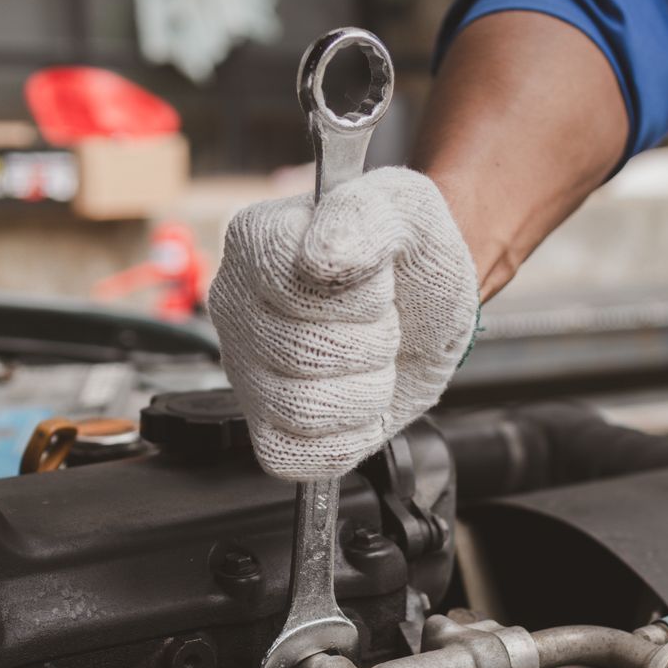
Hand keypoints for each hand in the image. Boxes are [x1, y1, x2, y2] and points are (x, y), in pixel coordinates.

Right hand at [210, 167, 478, 480]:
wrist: (432, 306)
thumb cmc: (408, 256)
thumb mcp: (406, 210)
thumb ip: (366, 215)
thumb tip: (324, 253)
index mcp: (256, 241)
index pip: (293, 285)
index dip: (359, 293)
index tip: (377, 279)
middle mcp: (235, 307)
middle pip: (302, 354)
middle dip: (370, 343)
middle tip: (379, 322)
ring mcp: (246, 373)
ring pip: (304, 409)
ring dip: (366, 389)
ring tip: (371, 359)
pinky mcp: (269, 430)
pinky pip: (303, 457)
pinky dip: (351, 435)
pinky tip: (359, 398)